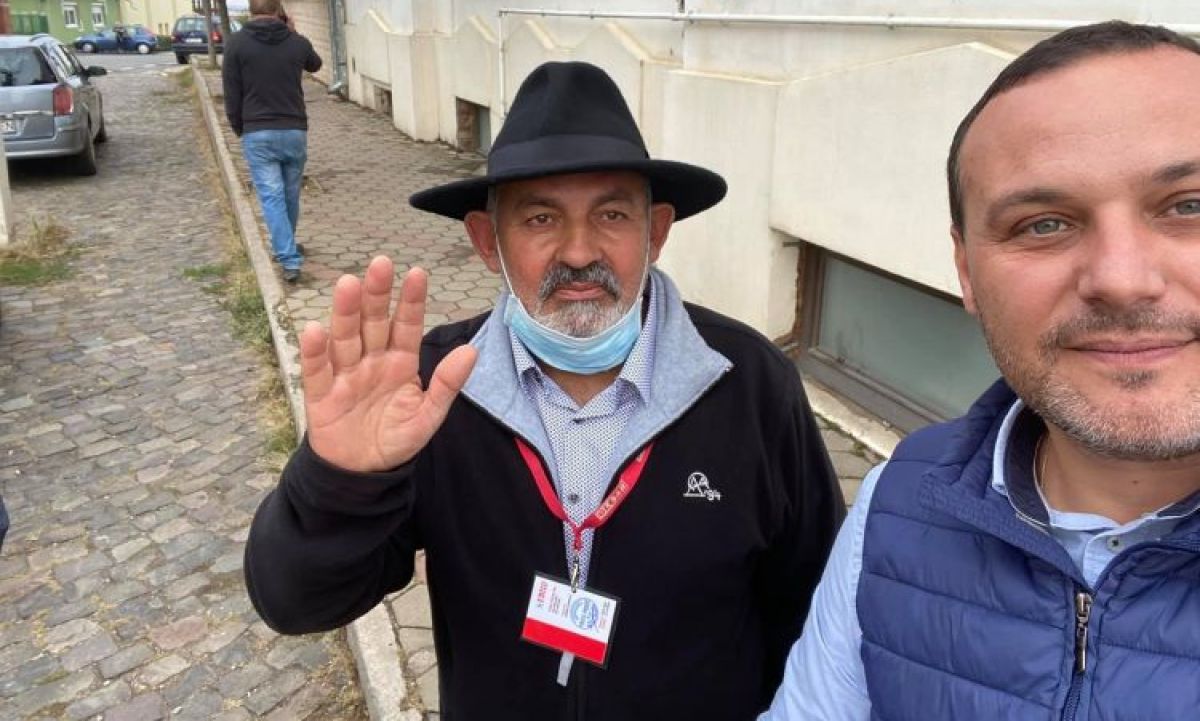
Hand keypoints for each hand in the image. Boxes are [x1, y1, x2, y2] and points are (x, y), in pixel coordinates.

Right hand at [299, 257, 477, 471]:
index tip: (417, 273)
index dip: (410, 300)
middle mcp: (371, 360)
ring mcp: (345, 374)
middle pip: (373, 322)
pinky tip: (315, 330)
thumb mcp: (428, 416)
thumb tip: (471, 351)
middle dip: (376, 294)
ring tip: (348, 284)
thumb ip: (447, 384)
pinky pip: (316, 370)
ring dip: (345, 312)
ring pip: (344, 337)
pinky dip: (314, 351)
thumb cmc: (396, 439)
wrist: (362, 474)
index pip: (406, 325)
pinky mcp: (321, 394)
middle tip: (380, 264)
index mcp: (400, 362)